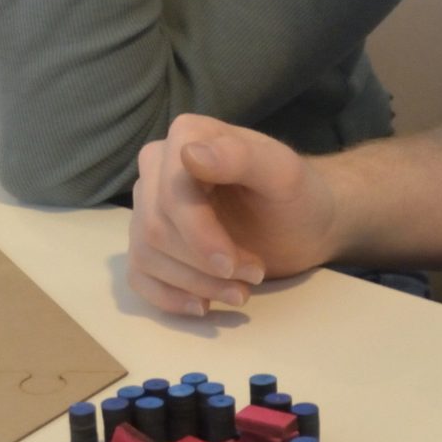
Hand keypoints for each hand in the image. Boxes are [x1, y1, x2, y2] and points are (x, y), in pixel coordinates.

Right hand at [127, 114, 336, 316]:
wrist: (302, 224)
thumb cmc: (296, 196)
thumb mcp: (283, 174)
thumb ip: (241, 157)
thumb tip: (189, 153)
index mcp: (187, 135)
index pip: (172, 193)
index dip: (198, 234)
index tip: (233, 264)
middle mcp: (158, 166)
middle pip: (155, 227)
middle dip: (203, 264)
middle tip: (252, 276)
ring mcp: (149, 205)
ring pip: (146, 254)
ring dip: (195, 284)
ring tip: (241, 292)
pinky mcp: (150, 242)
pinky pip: (139, 275)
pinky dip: (168, 298)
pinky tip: (203, 306)